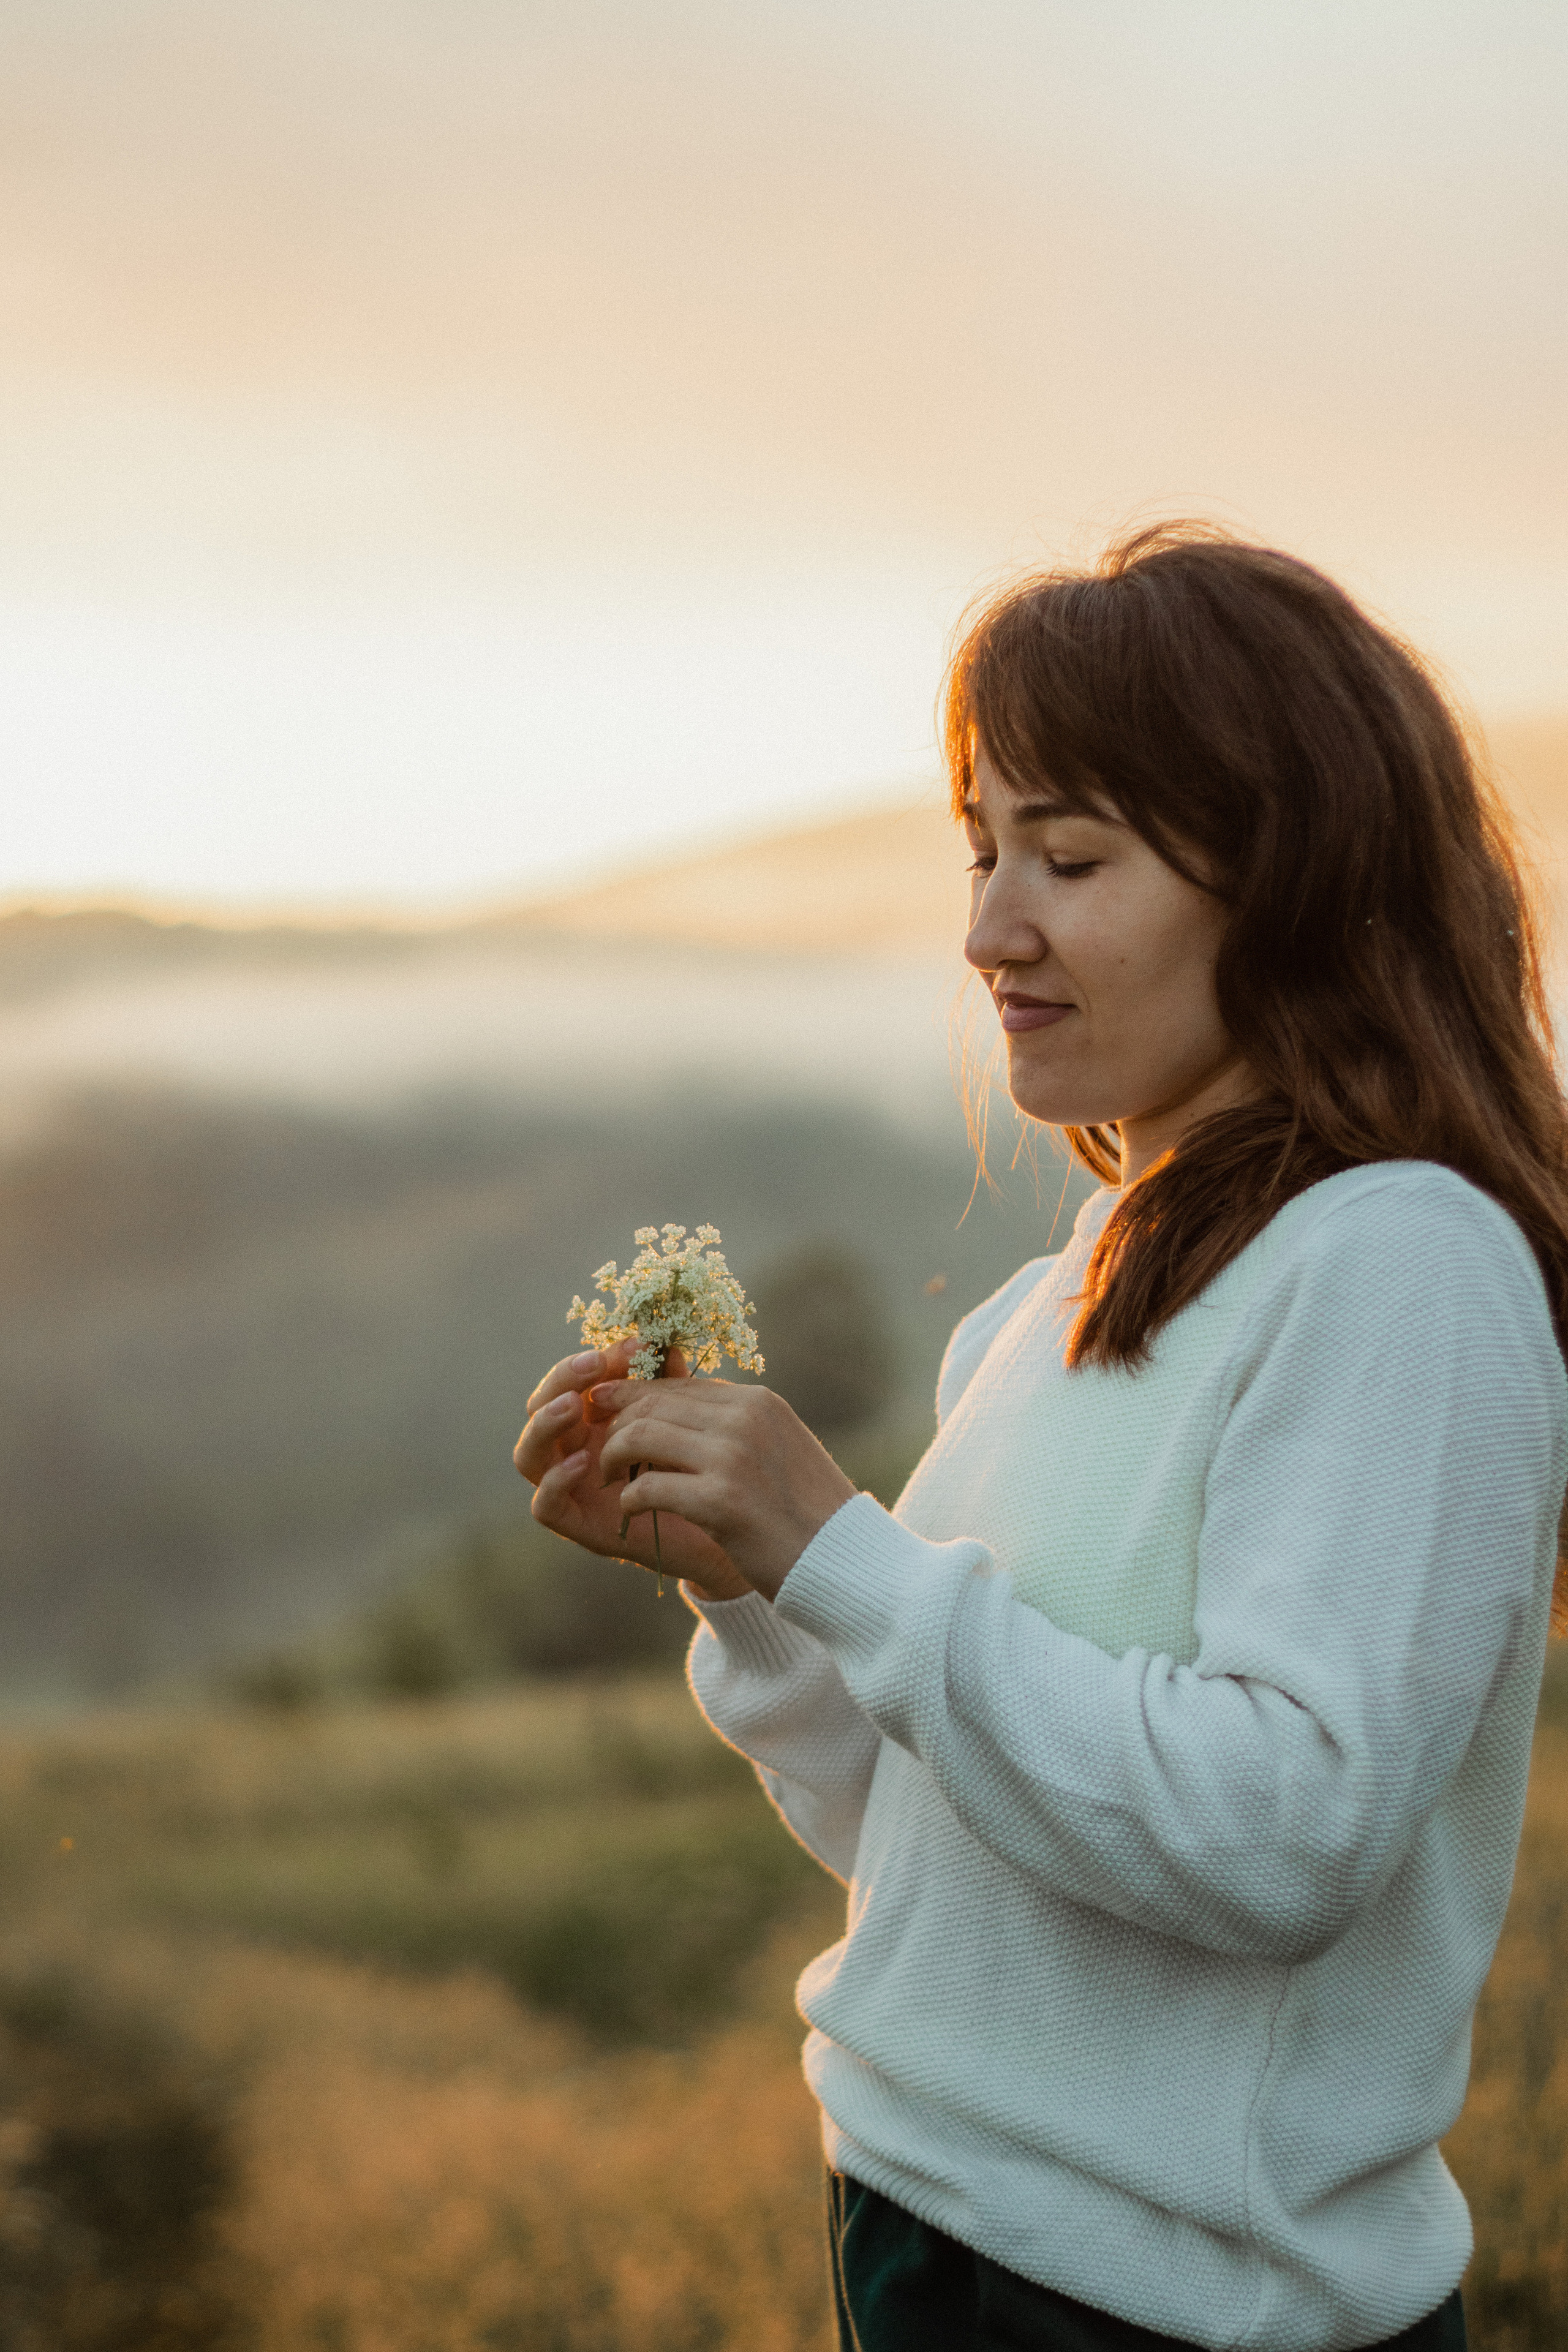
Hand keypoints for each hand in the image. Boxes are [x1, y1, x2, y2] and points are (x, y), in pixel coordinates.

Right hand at [514, 1340, 751, 1599]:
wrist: (722, 1530)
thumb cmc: (700, 1470)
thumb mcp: (685, 1420)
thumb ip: (669, 1384)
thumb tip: (662, 1340)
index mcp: (594, 1420)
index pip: (575, 1380)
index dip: (597, 1359)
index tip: (633, 1345)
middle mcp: (574, 1449)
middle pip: (539, 1408)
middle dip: (562, 1380)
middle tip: (593, 1364)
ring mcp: (570, 1489)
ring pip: (529, 1454)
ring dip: (545, 1424)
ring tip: (575, 1405)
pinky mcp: (577, 1526)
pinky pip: (544, 1505)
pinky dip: (556, 1480)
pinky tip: (583, 1462)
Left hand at [592, 1377, 856, 1601]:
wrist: (844, 1562)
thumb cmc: (807, 1513)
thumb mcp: (776, 1449)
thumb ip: (733, 1427)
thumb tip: (676, 1414)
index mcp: (758, 1402)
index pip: (677, 1385)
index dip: (634, 1398)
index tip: (608, 1415)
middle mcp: (745, 1419)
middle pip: (651, 1403)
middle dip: (614, 1424)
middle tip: (603, 1454)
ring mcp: (733, 1457)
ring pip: (639, 1435)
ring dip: (612, 1458)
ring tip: (608, 1480)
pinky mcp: (721, 1502)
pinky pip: (647, 1487)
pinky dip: (629, 1500)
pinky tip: (630, 1513)